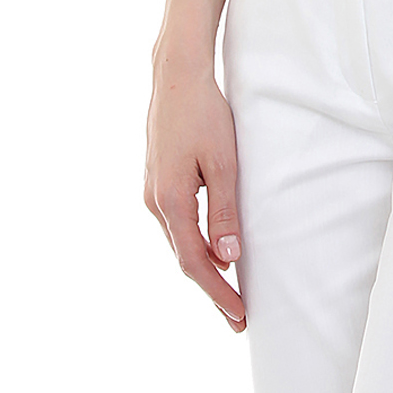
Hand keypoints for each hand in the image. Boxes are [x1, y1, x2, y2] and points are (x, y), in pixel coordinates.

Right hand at [144, 61, 246, 331]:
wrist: (176, 76)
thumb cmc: (203, 113)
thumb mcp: (223, 161)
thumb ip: (224, 211)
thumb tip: (228, 259)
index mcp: (171, 200)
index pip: (195, 262)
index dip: (217, 292)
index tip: (239, 315)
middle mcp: (155, 201)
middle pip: (184, 257)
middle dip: (212, 288)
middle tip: (238, 316)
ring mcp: (153, 191)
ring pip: (179, 241)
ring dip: (203, 266)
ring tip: (229, 289)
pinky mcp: (157, 180)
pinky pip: (177, 223)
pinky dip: (194, 243)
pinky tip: (211, 249)